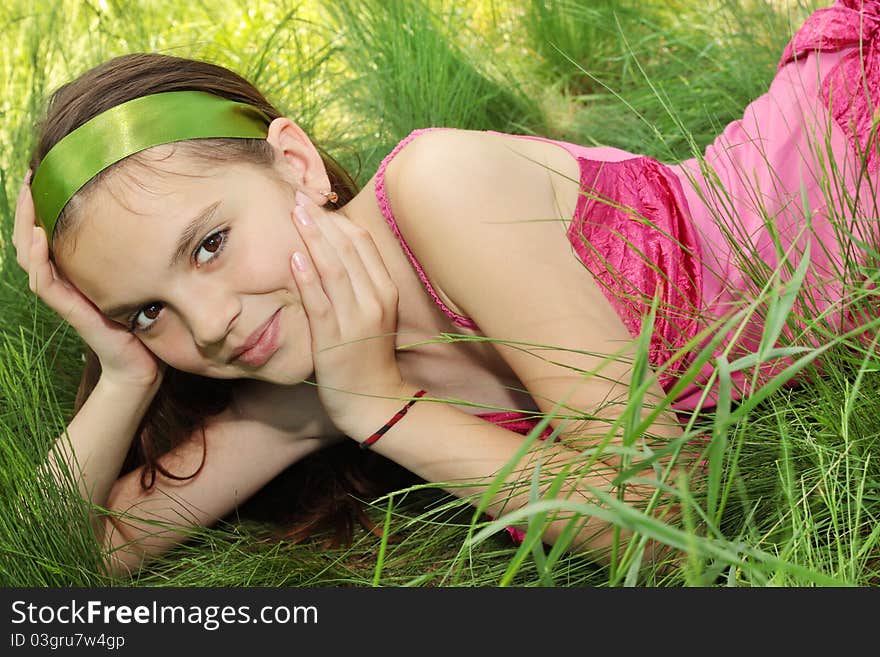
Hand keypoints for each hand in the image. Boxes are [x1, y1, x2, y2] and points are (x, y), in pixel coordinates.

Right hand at [12, 172, 164, 389]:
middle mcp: (64, 281)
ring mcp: (65, 296)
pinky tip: (40, 235)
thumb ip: (137, 254)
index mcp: (75, 271)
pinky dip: (39, 258)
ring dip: (27, 224)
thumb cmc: (144, 320)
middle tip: (30, 174)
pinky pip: (46, 283)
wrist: (143, 364)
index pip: (46, 232)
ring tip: (29, 195)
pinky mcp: (73, 311)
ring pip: (31, 256)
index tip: (43, 172)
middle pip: (30, 238)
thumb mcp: (140, 277)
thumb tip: (156, 215)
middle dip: (28, 205)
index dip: (40, 204)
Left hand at [289, 191, 407, 436]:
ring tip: (293, 214)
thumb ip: (359, 284)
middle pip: (347, 248)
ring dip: (312, 238)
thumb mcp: (373, 314)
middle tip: (296, 197)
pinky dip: (307, 277)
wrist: (375, 401)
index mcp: (385, 290)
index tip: (314, 202)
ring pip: (334, 268)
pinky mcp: (334, 338)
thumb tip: (332, 252)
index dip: (336, 219)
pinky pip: (320, 301)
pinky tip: (293, 258)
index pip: (362, 243)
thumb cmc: (368, 356)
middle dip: (321, 220)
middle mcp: (375, 299)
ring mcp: (356, 318)